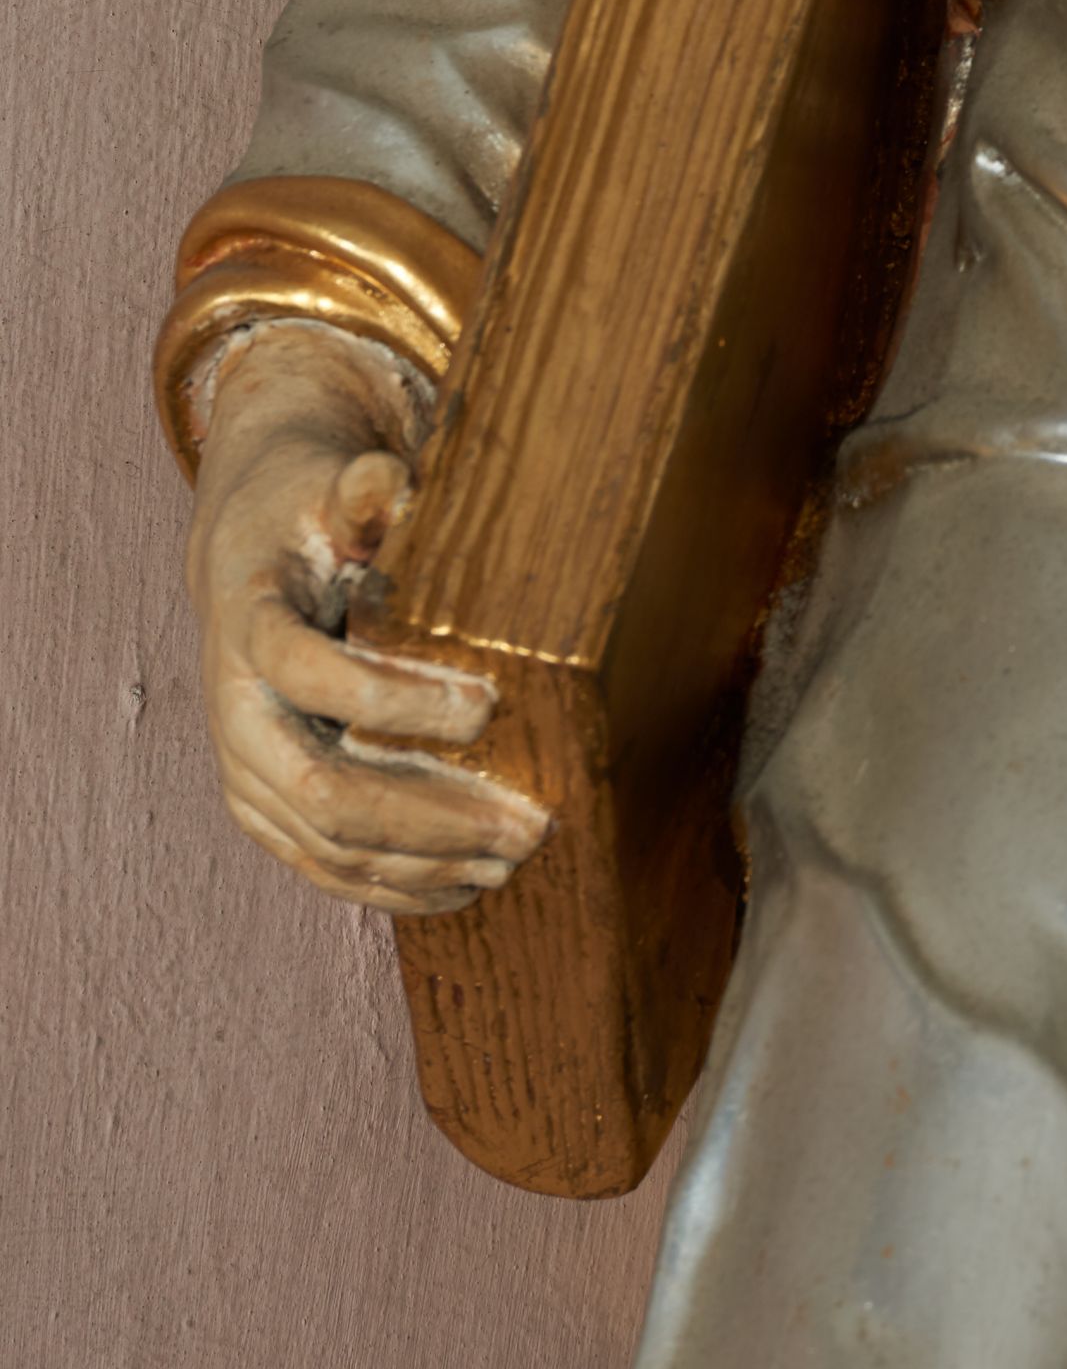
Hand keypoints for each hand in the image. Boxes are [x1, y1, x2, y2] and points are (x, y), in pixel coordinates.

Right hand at [186, 320, 547, 917]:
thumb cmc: (309, 509)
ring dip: (427, 863)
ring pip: (328, 847)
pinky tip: (465, 887)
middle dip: (432, 817)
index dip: (396, 700)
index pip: (310, 676)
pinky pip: (324, 865)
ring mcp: (244, 771)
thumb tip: (386, 480)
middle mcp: (234, 713)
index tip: (489, 705)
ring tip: (515, 859)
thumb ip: (363, 490)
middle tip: (530, 823)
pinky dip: (395, 885)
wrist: (248, 552)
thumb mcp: (332, 482)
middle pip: (324, 792)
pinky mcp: (265, 807)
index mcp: (247, 626)